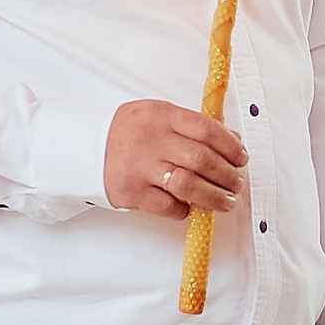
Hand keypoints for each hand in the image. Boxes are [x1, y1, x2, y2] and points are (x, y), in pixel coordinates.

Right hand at [105, 100, 246, 215]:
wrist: (83, 147)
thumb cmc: (128, 132)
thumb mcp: (158, 116)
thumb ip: (192, 126)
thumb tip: (233, 140)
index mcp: (162, 116)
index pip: (207, 129)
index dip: (231, 146)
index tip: (241, 157)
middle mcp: (152, 140)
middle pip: (202, 159)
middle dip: (227, 175)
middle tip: (236, 184)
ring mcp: (141, 168)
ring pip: (189, 185)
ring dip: (214, 197)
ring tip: (226, 201)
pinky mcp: (132, 193)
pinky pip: (170, 206)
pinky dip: (185, 209)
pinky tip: (189, 206)